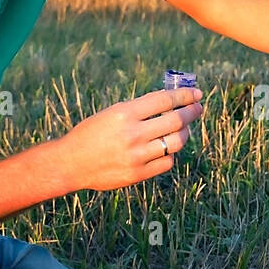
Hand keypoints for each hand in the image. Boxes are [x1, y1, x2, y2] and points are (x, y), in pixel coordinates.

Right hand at [54, 88, 202, 191]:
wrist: (71, 163)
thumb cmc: (91, 134)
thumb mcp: (111, 113)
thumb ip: (139, 109)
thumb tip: (170, 102)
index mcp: (124, 113)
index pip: (164, 100)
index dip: (185, 96)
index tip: (196, 94)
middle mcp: (132, 134)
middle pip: (176, 120)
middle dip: (191, 113)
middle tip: (197, 109)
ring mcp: (137, 156)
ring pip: (176, 142)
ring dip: (185, 133)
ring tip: (184, 129)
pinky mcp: (138, 174)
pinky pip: (167, 162)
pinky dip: (171, 153)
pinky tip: (166, 148)